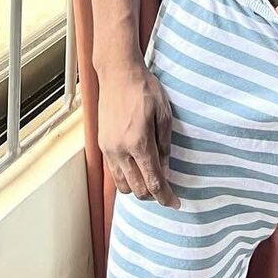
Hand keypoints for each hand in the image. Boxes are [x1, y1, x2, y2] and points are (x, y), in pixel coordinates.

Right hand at [97, 61, 180, 208]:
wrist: (118, 73)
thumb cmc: (144, 88)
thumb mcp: (164, 114)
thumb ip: (165, 146)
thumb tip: (167, 171)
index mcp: (139, 142)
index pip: (154, 182)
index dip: (166, 197)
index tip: (175, 204)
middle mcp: (120, 150)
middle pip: (137, 190)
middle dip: (153, 195)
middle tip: (165, 189)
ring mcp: (109, 148)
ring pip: (123, 185)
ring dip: (138, 188)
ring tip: (150, 178)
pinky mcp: (102, 144)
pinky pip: (114, 172)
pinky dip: (126, 176)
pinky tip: (137, 167)